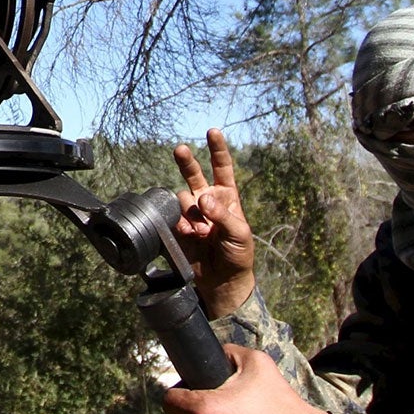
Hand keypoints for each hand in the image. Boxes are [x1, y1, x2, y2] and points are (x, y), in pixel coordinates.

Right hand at [173, 130, 255, 319]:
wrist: (222, 282)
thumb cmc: (238, 255)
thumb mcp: (239, 234)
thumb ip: (222, 215)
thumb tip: (203, 199)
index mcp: (227, 197)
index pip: (222, 168)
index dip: (217, 149)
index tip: (212, 131)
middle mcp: (207, 201)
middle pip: (194, 174)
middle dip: (186, 161)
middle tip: (180, 149)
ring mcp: (191, 215)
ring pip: (182, 199)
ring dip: (190, 214)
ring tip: (201, 233)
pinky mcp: (178, 229)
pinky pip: (173, 219)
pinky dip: (181, 226)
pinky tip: (190, 236)